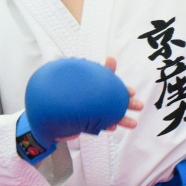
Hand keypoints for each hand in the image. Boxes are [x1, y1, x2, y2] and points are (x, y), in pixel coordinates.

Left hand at [25, 56, 139, 141]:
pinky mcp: (85, 123)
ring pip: (110, 114)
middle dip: (128, 104)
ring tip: (133, 123)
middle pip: (115, 101)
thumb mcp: (82, 79)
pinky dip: (106, 125)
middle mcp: (94, 99)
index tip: (132, 91)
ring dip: (123, 118)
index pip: (112, 87)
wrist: (46, 113)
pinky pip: (99, 124)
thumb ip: (99, 71)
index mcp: (95, 88)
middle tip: (139, 106)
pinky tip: (111, 127)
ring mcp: (91, 111)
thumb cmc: (64, 92)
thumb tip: (112, 57)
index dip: (124, 90)